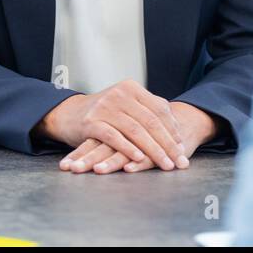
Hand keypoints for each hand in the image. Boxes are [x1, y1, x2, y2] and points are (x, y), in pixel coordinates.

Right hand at [58, 102, 217, 174]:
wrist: (69, 114)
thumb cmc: (103, 113)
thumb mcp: (126, 105)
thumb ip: (147, 110)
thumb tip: (175, 128)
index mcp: (131, 88)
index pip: (160, 109)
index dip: (173, 130)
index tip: (182, 147)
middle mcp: (119, 94)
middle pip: (151, 121)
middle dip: (168, 144)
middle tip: (180, 161)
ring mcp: (105, 107)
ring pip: (135, 130)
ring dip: (153, 150)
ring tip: (165, 164)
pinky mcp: (91, 122)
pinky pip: (114, 136)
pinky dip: (128, 148)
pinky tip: (139, 159)